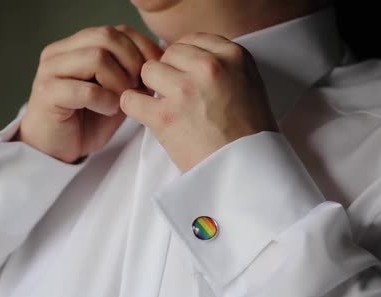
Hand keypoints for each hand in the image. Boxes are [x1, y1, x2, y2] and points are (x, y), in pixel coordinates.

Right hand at [18, 25, 162, 162]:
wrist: (54, 151)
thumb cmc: (84, 122)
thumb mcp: (115, 93)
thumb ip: (130, 73)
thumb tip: (157, 61)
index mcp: (75, 46)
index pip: (116, 31)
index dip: (142, 48)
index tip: (154, 71)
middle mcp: (59, 52)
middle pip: (106, 36)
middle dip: (131, 62)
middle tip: (136, 87)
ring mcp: (50, 71)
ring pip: (96, 57)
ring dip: (119, 82)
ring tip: (121, 101)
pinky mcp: (47, 93)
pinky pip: (87, 90)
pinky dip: (106, 101)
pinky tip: (108, 111)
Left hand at [120, 32, 277, 171]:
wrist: (247, 171)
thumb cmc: (249, 134)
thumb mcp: (249, 85)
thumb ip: (223, 66)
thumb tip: (189, 58)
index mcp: (234, 56)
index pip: (192, 40)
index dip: (184, 59)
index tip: (184, 74)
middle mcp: (209, 68)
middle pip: (168, 54)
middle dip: (169, 73)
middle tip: (177, 96)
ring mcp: (185, 90)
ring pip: (148, 71)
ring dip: (152, 88)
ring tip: (166, 107)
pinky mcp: (165, 116)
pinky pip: (131, 99)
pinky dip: (133, 107)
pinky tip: (144, 114)